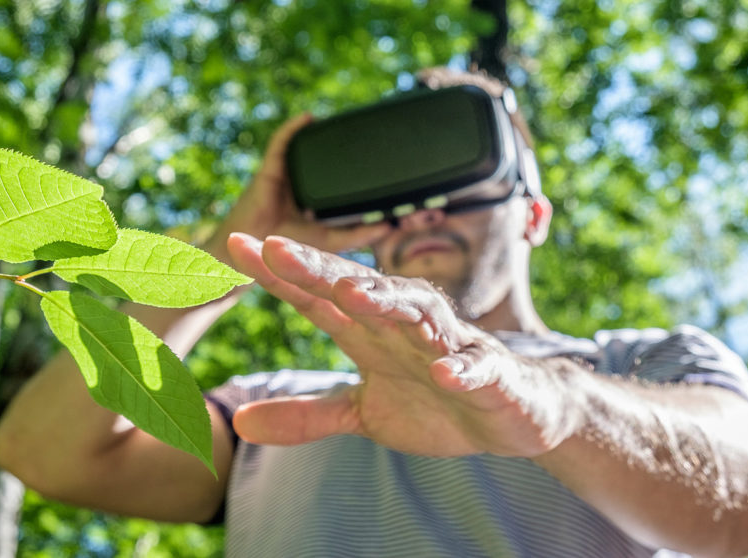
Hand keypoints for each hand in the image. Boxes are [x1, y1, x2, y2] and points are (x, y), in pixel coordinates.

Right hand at [215, 115, 390, 253]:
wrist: (249, 254)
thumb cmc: (285, 250)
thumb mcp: (330, 241)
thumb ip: (357, 234)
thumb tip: (388, 225)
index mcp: (318, 200)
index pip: (341, 178)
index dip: (358, 168)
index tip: (383, 159)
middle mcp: (303, 183)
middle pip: (324, 158)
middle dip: (341, 145)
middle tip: (367, 133)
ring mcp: (286, 175)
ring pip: (306, 148)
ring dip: (321, 133)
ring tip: (340, 120)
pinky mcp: (270, 170)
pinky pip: (280, 143)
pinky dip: (293, 129)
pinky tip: (308, 118)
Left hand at [226, 233, 583, 457]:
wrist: (510, 417)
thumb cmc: (432, 403)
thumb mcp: (361, 412)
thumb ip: (305, 415)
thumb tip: (237, 423)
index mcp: (370, 334)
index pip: (317, 297)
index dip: (278, 274)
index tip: (236, 246)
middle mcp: (404, 329)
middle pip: (359, 290)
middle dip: (319, 269)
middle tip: (278, 249)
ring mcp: (448, 348)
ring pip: (417, 314)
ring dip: (386, 302)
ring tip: (351, 295)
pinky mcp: (489, 375)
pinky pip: (475, 367)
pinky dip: (460, 368)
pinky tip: (442, 372)